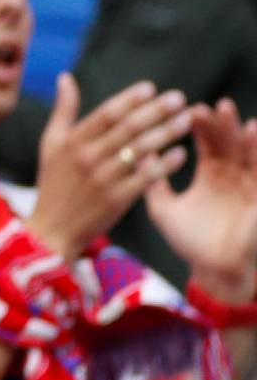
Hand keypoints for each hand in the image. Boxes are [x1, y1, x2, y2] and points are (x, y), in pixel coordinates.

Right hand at [29, 75, 191, 261]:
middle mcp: (88, 157)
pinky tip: (180, 153)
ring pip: (139, 151)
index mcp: (73, 141)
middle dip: (155, 111)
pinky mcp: (116, 201)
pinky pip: (144, 179)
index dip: (128, 99)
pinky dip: (163, 165)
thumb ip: (63, 110)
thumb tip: (65, 76)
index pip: (105, 114)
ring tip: (186, 120)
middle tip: (178, 98)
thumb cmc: (53, 182)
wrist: (52, 229)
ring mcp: (103, 179)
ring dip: (165, 133)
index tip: (150, 88)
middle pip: (127, 129)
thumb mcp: (50, 143)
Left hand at [148, 98, 256, 303]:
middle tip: (216, 106)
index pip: (207, 140)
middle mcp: (232, 175)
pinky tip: (256, 139)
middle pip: (229, 142)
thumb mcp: (163, 208)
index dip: (201, 124)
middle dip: (223, 124)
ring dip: (247, 138)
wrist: (213, 273)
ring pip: (249, 155)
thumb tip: (135, 152)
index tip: (190, 108)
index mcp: (210, 173)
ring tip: (240, 119)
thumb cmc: (189, 241)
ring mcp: (248, 187)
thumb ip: (151, 181)